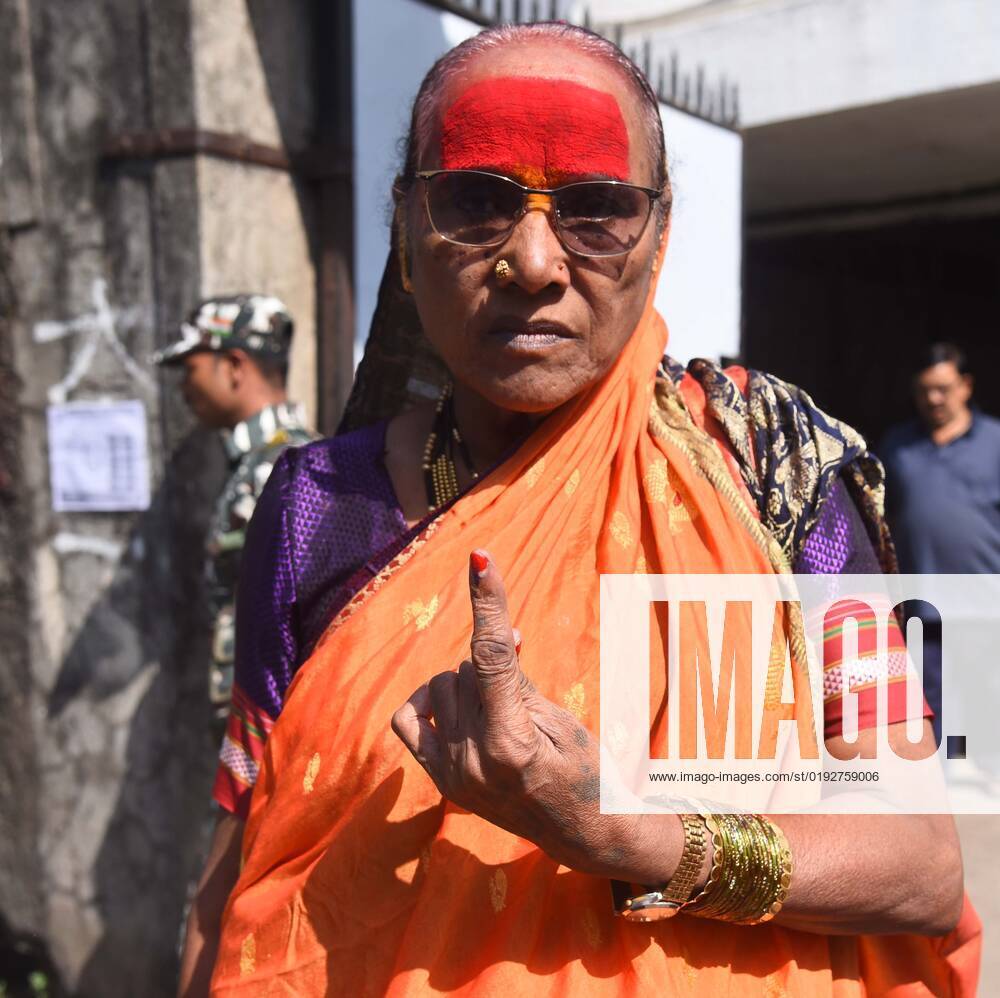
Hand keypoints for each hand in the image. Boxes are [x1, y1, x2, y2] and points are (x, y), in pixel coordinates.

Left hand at [391, 550, 665, 880]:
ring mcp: (451, 774)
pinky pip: (408, 721)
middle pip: (465, 668)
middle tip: (524, 693)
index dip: (488, 603)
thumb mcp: (560, 721)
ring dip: (469, 682)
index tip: (481, 559)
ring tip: (501, 709)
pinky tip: (454, 704)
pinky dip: (428, 701)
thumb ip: (519, 680)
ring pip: (443, 686)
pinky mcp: (440, 781)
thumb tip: (497, 636)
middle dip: (493, 665)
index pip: (492, 656)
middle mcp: (473, 760)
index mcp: (510, 744)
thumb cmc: (585, 771)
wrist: (583, 832)